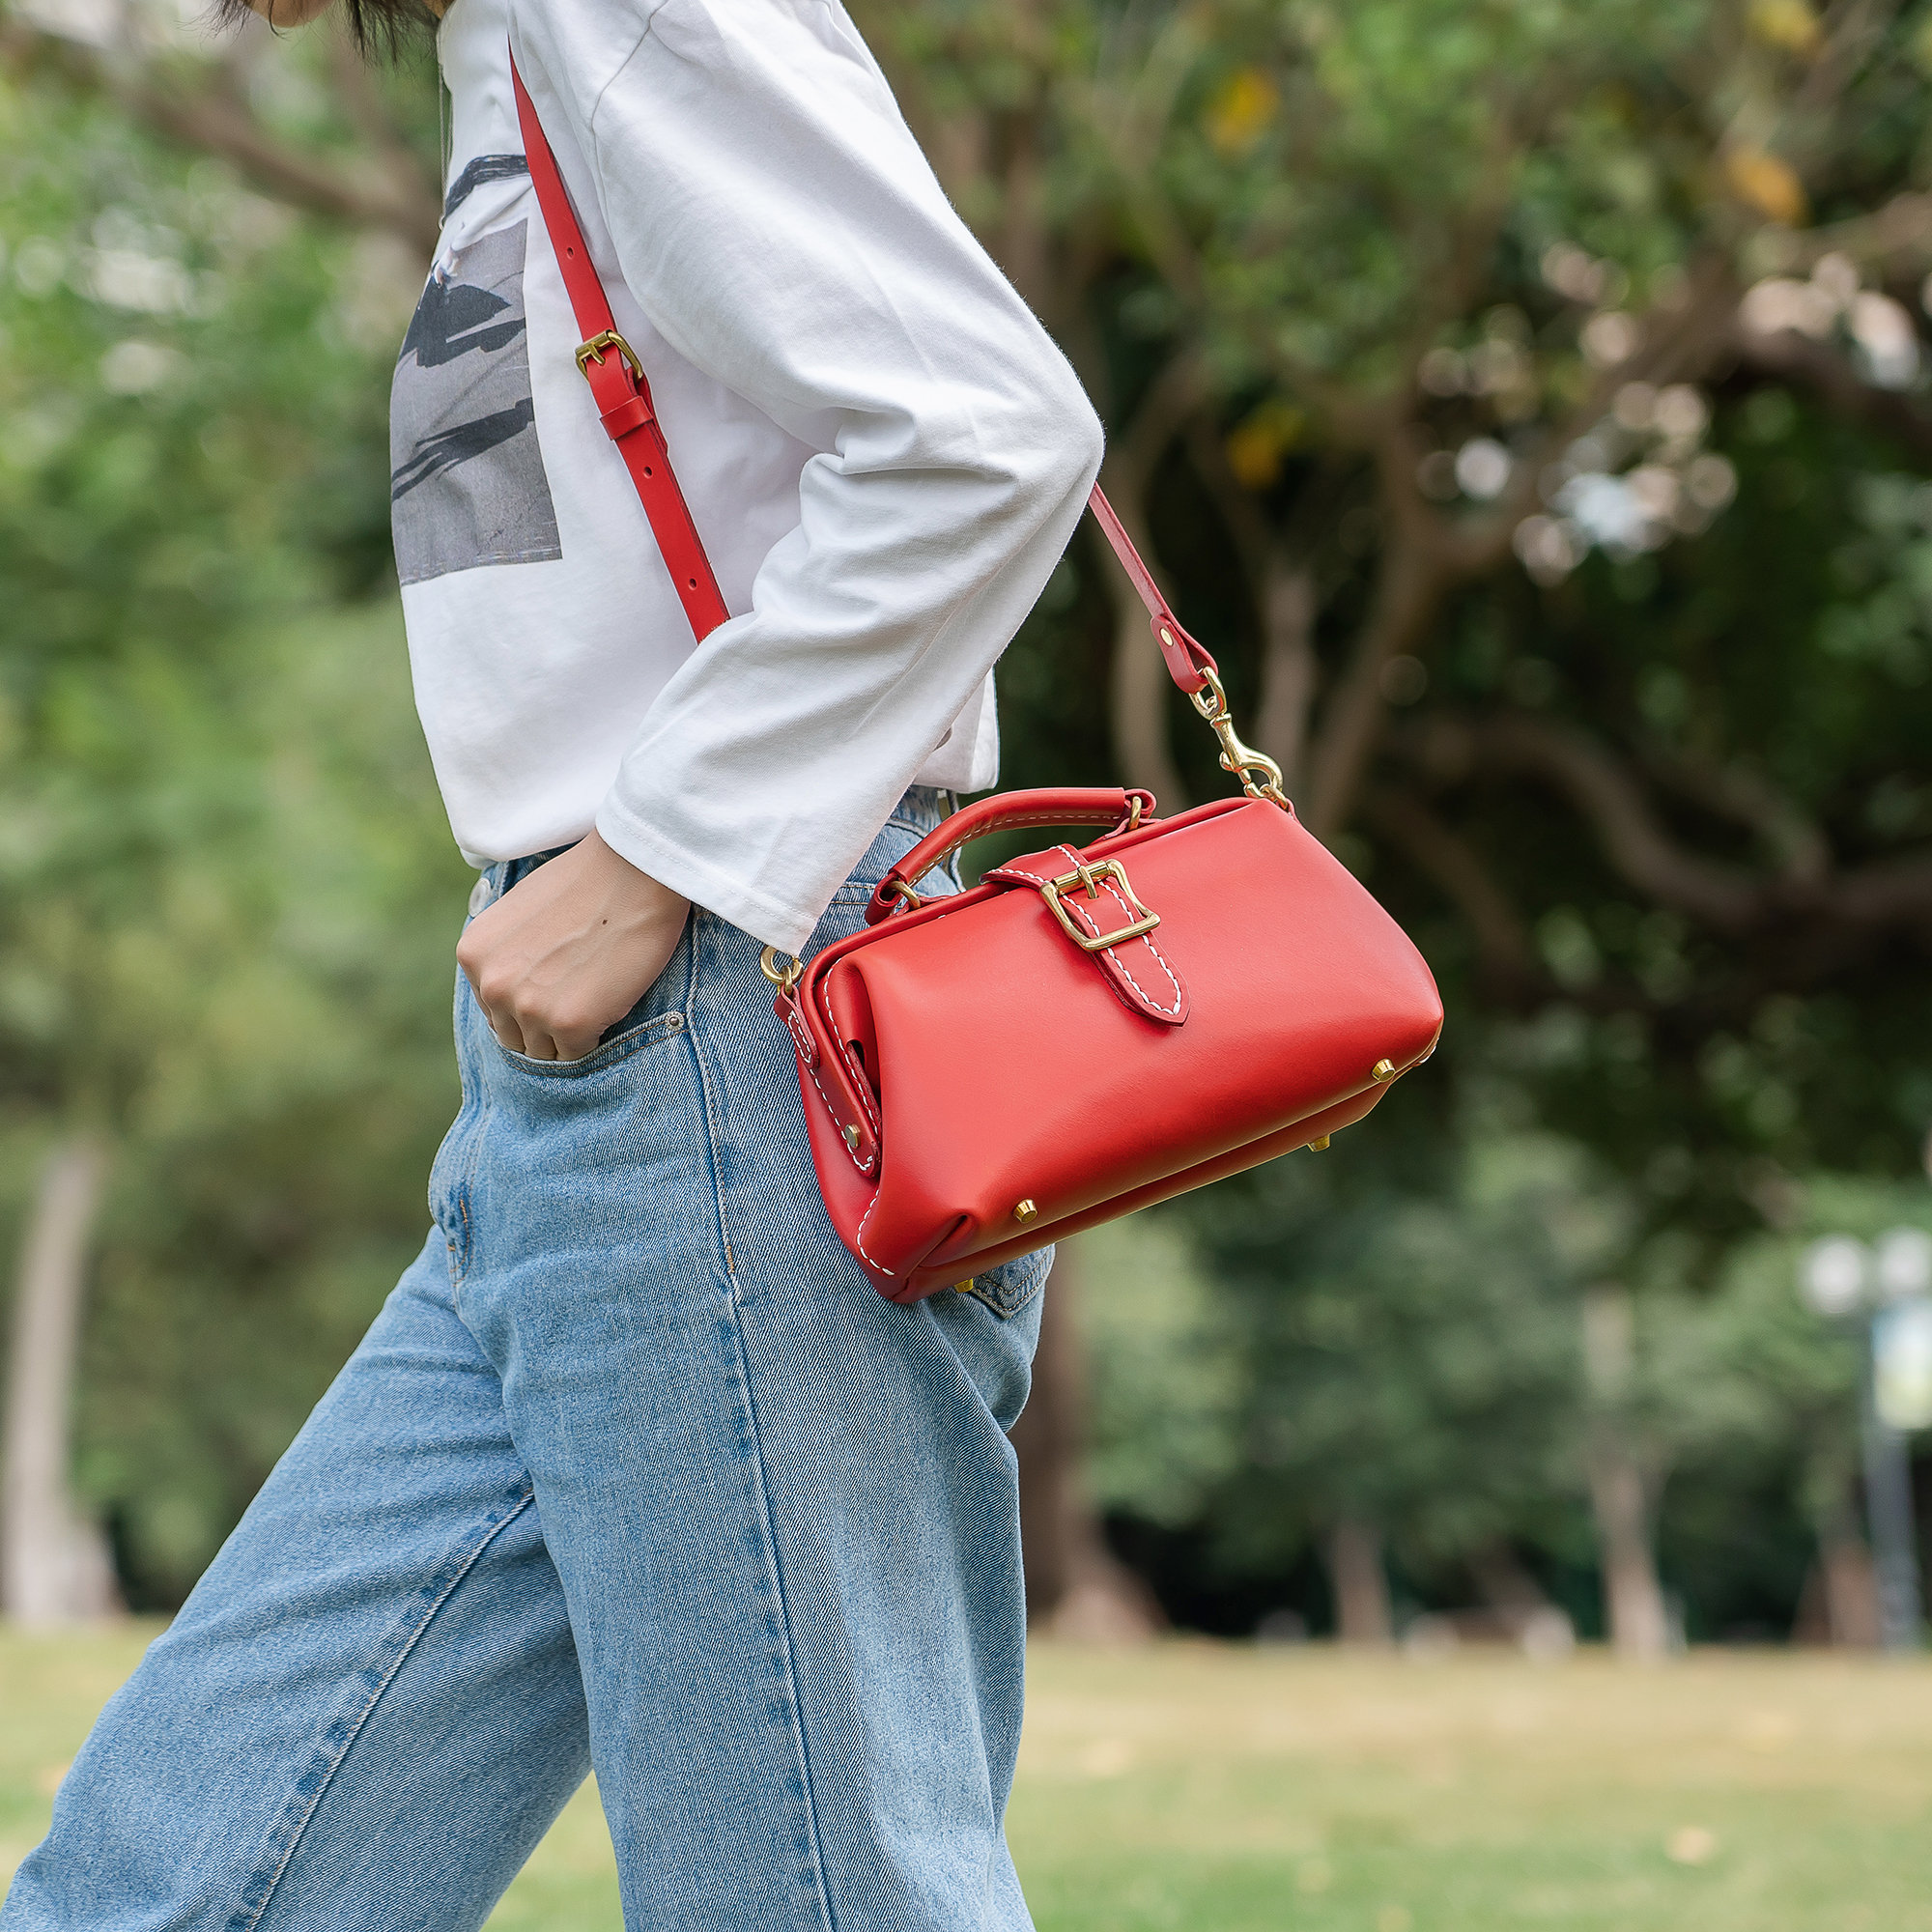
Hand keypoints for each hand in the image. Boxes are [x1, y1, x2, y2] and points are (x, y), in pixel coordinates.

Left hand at [457, 832, 691, 1060]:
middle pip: (513, 1036)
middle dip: (543, 1023)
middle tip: (579, 996)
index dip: (527, 1003)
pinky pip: (578, 1053)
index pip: (492, 1009)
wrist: (634, 868)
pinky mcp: (571, 1023)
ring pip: (544, 1051)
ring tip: (595, 997)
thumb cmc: (586, 880)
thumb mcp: (518, 911)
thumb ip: (506, 953)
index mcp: (473, 956)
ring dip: (568, 1033)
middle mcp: (492, 985)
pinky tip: (609, 1000)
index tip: (555, 988)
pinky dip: (595, 1035)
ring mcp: (529, 1008)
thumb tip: (513, 987)